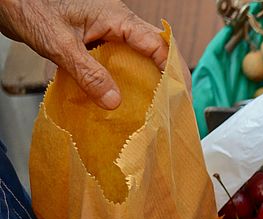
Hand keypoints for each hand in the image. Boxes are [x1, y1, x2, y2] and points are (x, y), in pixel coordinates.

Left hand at [0, 0, 167, 108]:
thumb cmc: (28, 6)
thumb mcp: (60, 44)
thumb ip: (88, 73)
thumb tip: (113, 101)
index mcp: (116, 17)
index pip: (157, 44)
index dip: (172, 69)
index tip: (178, 95)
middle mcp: (116, 23)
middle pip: (155, 51)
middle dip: (166, 78)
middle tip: (172, 105)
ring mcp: (106, 31)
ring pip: (138, 57)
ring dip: (145, 81)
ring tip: (152, 107)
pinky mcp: (95, 41)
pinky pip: (118, 61)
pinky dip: (123, 80)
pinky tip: (122, 98)